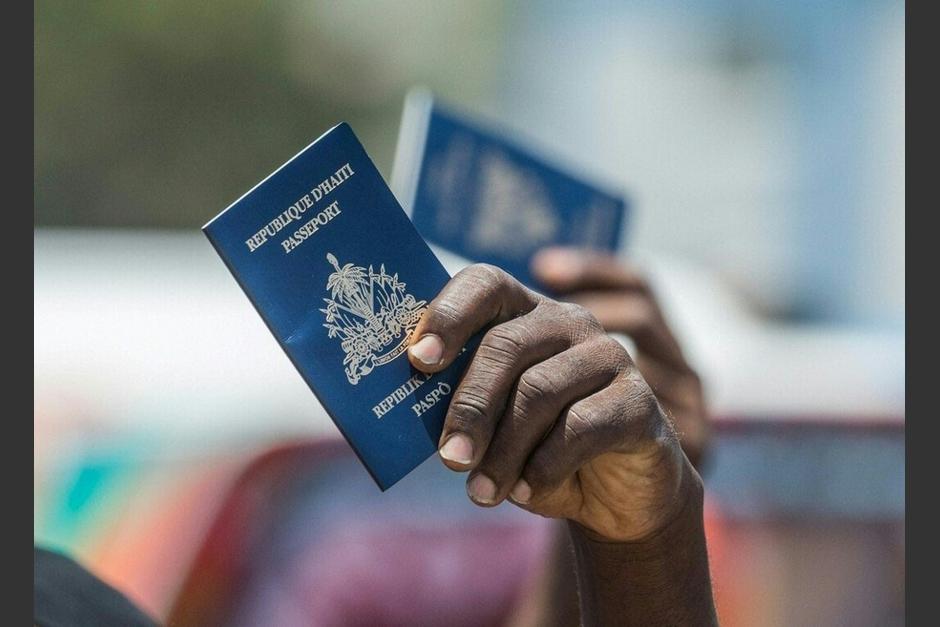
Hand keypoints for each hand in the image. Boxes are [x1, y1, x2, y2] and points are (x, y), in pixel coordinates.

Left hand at [407, 264, 699, 542]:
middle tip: (449, 459)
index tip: (418, 360)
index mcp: (524, 314)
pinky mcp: (640, 399)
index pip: (485, 284)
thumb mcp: (495, 426)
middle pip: (506, 345)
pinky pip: (581, 427)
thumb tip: (403, 407)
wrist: (615, 496)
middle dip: (470, 406)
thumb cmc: (537, 450)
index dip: (449, 314)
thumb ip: (461, 404)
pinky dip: (545, 466)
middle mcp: (568, 322)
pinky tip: (527, 491)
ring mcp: (608, 356)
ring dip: (503, 451)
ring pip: (539, 391)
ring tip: (481, 492)